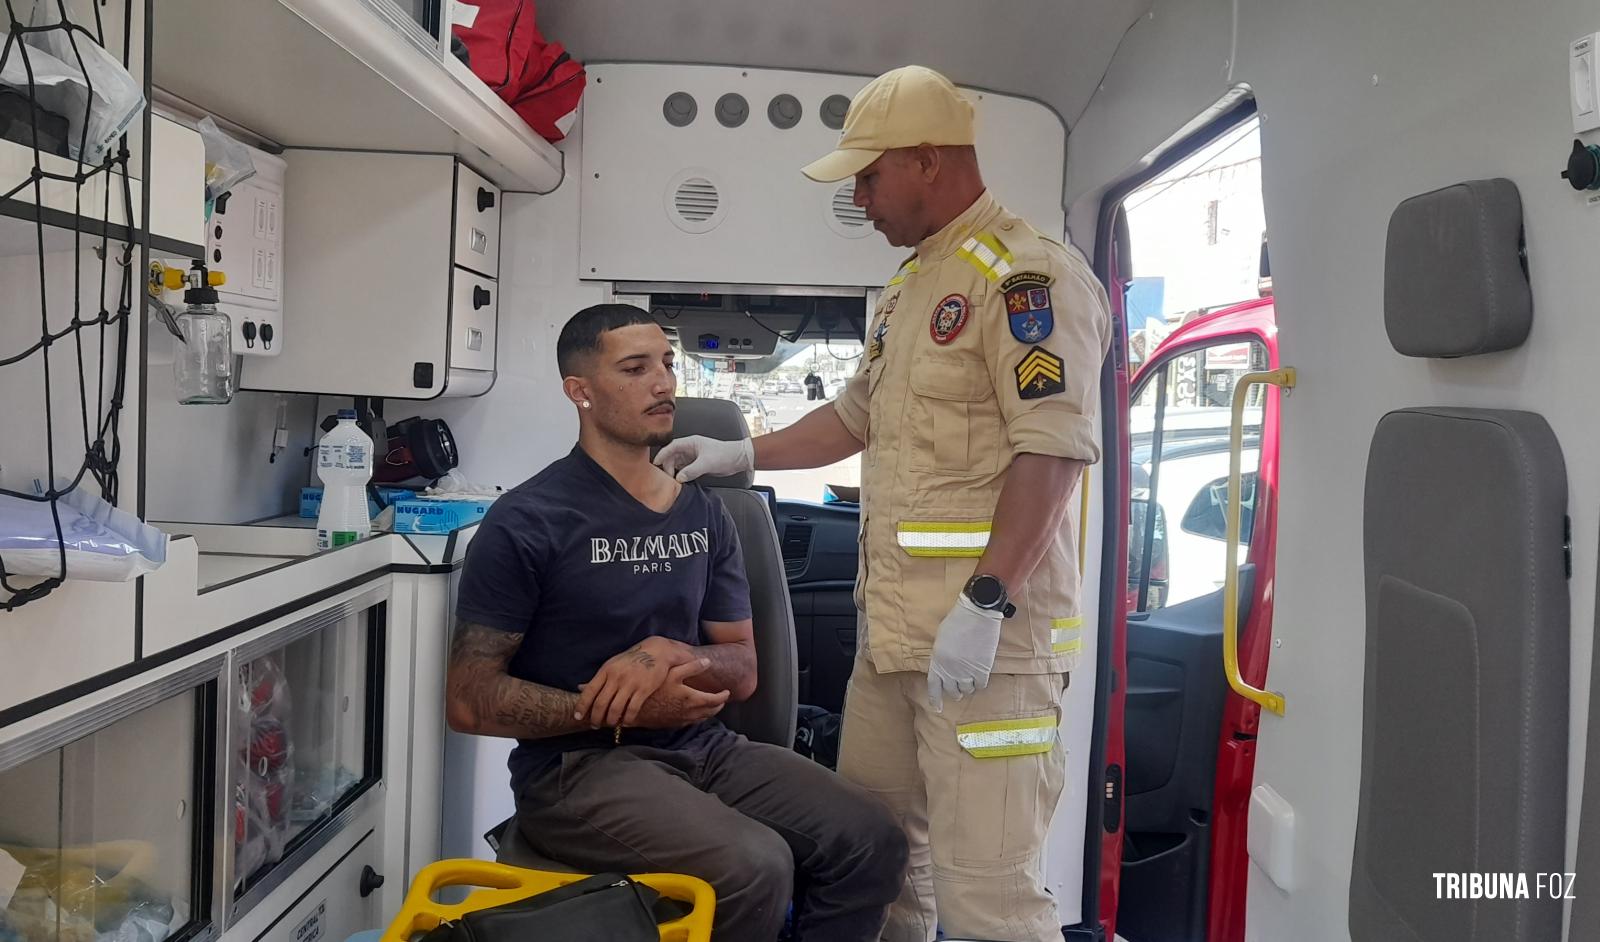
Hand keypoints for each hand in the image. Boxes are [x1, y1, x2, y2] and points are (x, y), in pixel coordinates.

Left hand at [575, 638, 696, 726]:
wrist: (656, 652)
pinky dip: (627, 719)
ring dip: (611, 721)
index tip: (577, 717)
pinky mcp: (644, 689)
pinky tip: (626, 722)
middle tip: (594, 726)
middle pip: (601, 703)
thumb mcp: (612, 664)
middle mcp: (616, 677)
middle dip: (596, 718)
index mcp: (606, 670)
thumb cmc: (631, 660)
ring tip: (611, 724)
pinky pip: (632, 709)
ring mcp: (630, 683)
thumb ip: (599, 678)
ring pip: (615, 709)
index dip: (582, 706)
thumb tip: (579, 688)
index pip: (589, 691)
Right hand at [633, 662, 730, 728]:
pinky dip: (697, 718)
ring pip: (701, 719)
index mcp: (693, 699)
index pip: (715, 700)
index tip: (727, 691)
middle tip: (721, 700)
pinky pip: (690, 723)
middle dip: (718, 706)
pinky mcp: (671, 724)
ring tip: (710, 707)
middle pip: (710, 712)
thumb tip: (708, 662)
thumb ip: (691, 666)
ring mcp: (680, 720)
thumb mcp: (672, 672)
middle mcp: (689, 713)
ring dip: (708, 713)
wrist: (634, 709)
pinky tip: (693, 713)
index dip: (723, 696)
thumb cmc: (653, 689)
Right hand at [653, 435, 753, 481]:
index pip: (672, 447)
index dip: (662, 454)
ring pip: (678, 464)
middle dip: (668, 466)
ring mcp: (694, 457)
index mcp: (691, 442)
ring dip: (674, 471)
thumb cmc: (725, 454)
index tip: (656, 463)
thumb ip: (692, 470)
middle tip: (668, 477)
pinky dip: (681, 475)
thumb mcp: (707, 463)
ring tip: (672, 481)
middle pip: (673, 456)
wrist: (738, 459)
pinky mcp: (698, 465)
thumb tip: (679, 478)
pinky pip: (685, 470)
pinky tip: (680, 482)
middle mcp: (691, 449)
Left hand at [926, 594, 1002, 711]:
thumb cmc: (957, 621)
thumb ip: (941, 656)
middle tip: (959, 691)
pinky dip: (980, 683)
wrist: (976, 614)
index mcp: (937, 661)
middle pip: (952, 690)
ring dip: (968, 688)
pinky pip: (980, 685)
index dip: (935, 699)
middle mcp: (950, 670)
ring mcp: (966, 671)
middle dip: (955, 692)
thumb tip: (945, 667)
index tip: (937, 708)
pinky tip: (980, 678)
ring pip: (967, 690)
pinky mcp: (982, 669)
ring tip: (970, 682)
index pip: (934, 686)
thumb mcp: (941, 639)